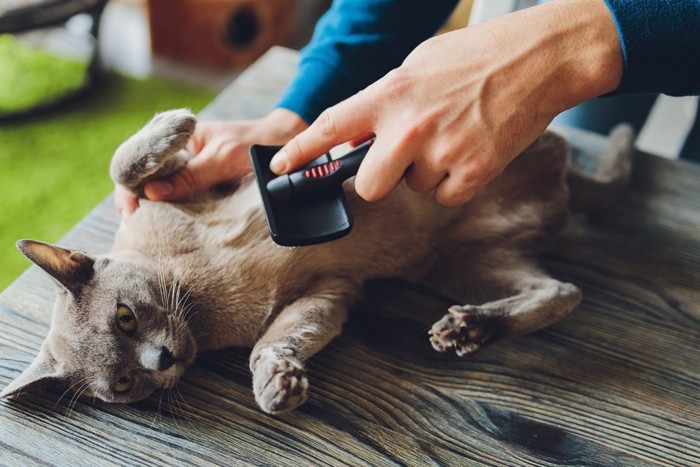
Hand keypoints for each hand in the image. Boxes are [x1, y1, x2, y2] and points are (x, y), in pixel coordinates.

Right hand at [115, 108, 307, 217]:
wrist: (283, 145)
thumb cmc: (254, 144)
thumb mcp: (223, 158)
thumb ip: (191, 175)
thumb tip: (152, 193)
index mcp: (173, 136)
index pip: (136, 158)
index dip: (129, 184)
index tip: (131, 209)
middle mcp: (173, 153)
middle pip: (140, 179)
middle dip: (134, 201)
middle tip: (134, 228)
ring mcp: (183, 171)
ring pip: (154, 193)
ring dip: (149, 211)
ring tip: (143, 233)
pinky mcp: (195, 187)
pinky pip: (175, 201)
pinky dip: (167, 215)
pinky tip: (161, 230)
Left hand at [271, 0, 621, 206]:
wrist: (541, 57)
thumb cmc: (478, 55)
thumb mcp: (419, 64)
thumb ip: (385, 99)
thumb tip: (360, 133)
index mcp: (390, 93)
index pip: (331, 127)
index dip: (301, 152)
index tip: (281, 169)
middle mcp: (409, 126)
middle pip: (369, 186)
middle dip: (380, 180)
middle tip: (399, 161)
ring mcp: (442, 150)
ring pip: (415, 189)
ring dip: (427, 173)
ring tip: (454, 136)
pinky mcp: (475, 170)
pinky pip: (447, 197)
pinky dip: (456, 182)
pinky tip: (472, 152)